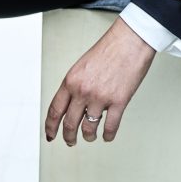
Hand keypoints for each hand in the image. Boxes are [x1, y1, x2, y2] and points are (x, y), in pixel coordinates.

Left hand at [45, 17, 155, 145]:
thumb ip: (75, 85)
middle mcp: (83, 90)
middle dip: (69, 137)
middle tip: (70, 141)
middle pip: (70, 124)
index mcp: (71, 80)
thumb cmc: (109, 49)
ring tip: (90, 136)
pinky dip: (107, 135)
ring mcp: (101, 97)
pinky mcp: (119, 101)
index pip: (55, 110)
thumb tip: (72, 104)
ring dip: (89, 136)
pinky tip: (107, 135)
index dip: (51, 126)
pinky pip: (110, 127)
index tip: (51, 135)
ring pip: (89, 129)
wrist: (129, 40)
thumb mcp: (82, 65)